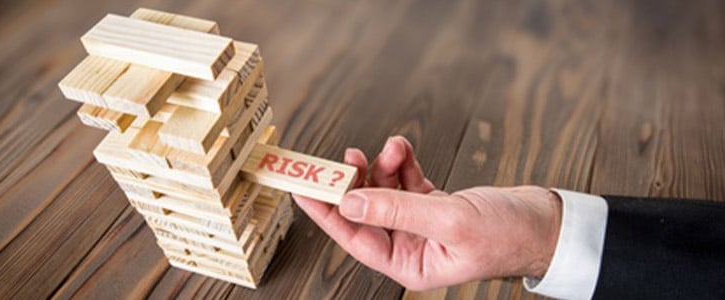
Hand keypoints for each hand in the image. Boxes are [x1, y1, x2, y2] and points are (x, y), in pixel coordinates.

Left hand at [293, 136, 561, 290]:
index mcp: (410, 264)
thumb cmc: (510, 234)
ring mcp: (423, 224)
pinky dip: (403, 163)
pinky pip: (407, 181)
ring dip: (384, 166)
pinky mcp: (437, 204)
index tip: (304, 188)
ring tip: (391, 146)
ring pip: (386, 191)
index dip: (327, 212)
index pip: (355, 238)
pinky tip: (401, 148)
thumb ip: (397, 209)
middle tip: (346, 156)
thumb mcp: (450, 220)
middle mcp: (412, 246)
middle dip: (356, 181)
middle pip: (367, 212)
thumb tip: (350, 201)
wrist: (550, 223)